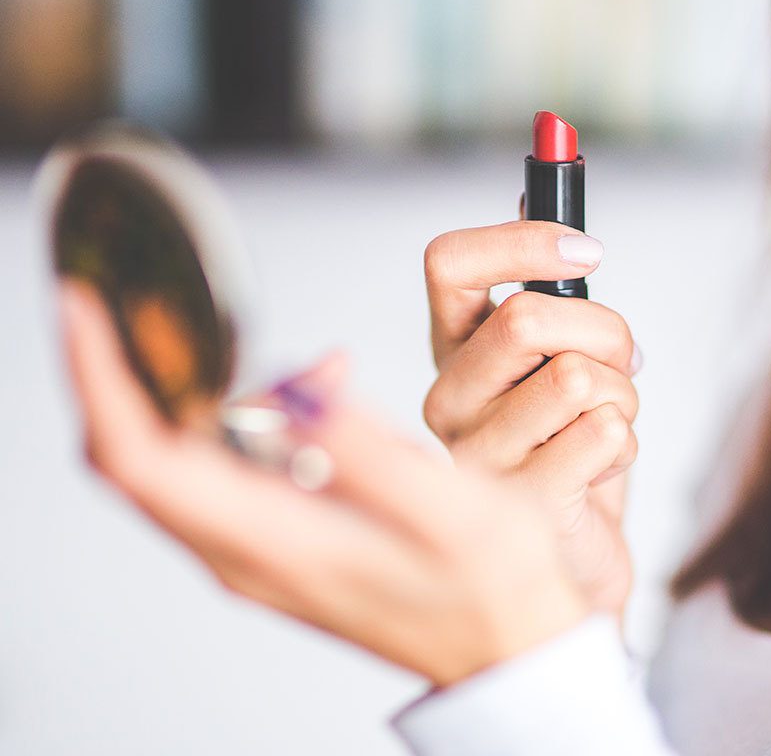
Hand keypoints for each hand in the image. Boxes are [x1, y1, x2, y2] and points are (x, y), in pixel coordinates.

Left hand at [58, 280, 587, 686]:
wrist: (509, 647)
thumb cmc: (494, 590)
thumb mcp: (453, 513)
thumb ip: (368, 453)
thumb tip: (295, 388)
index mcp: (276, 543)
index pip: (142, 457)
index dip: (102, 377)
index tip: (84, 307)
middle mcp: (246, 552)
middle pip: (136, 455)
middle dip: (123, 369)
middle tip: (139, 300)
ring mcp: (256, 551)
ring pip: (174, 460)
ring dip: (198, 387)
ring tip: (284, 351)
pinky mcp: (277, 542)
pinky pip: (222, 469)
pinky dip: (244, 412)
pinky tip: (317, 390)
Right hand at [423, 220, 640, 613]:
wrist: (573, 557)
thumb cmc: (568, 447)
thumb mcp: (558, 357)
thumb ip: (546, 287)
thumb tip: (541, 189)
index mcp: (453, 351)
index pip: (448, 263)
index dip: (522, 239)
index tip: (589, 251)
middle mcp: (448, 399)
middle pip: (528, 317)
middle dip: (607, 332)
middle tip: (620, 362)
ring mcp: (477, 455)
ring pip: (580, 377)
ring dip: (624, 395)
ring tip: (607, 424)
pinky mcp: (520, 505)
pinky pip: (606, 434)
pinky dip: (627, 443)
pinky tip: (600, 468)